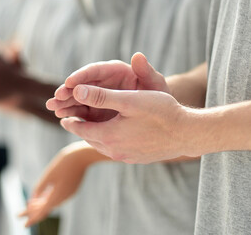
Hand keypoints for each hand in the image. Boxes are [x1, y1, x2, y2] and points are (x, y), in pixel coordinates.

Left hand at [18, 141, 103, 226]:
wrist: (81, 156)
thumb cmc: (64, 163)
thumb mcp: (48, 175)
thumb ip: (39, 188)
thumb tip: (32, 199)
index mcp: (58, 195)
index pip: (43, 211)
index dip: (32, 218)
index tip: (24, 225)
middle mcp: (64, 197)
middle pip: (46, 207)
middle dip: (33, 211)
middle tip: (19, 214)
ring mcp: (69, 193)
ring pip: (52, 202)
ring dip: (40, 204)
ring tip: (29, 206)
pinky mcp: (71, 188)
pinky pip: (57, 196)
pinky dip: (48, 198)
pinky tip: (42, 197)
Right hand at [46, 53, 168, 121]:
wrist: (160, 117)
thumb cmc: (159, 97)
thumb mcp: (155, 85)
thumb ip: (146, 72)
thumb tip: (138, 56)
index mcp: (117, 72)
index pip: (95, 71)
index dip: (81, 75)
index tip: (69, 82)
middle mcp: (104, 83)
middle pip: (83, 84)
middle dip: (68, 90)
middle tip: (56, 97)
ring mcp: (99, 97)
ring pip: (78, 98)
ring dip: (65, 102)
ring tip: (53, 107)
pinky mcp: (96, 111)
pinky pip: (81, 111)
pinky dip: (71, 114)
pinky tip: (61, 116)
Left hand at [60, 85, 197, 163]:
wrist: (187, 134)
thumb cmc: (161, 112)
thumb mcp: (129, 100)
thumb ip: (101, 96)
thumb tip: (77, 90)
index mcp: (109, 135)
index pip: (81, 129)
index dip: (71, 122)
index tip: (63, 118)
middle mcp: (114, 150)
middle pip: (90, 139)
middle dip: (79, 129)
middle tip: (72, 122)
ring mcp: (126, 157)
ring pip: (102, 146)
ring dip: (93, 136)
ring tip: (88, 129)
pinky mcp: (137, 159)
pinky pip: (114, 151)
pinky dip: (107, 142)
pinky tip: (111, 137)